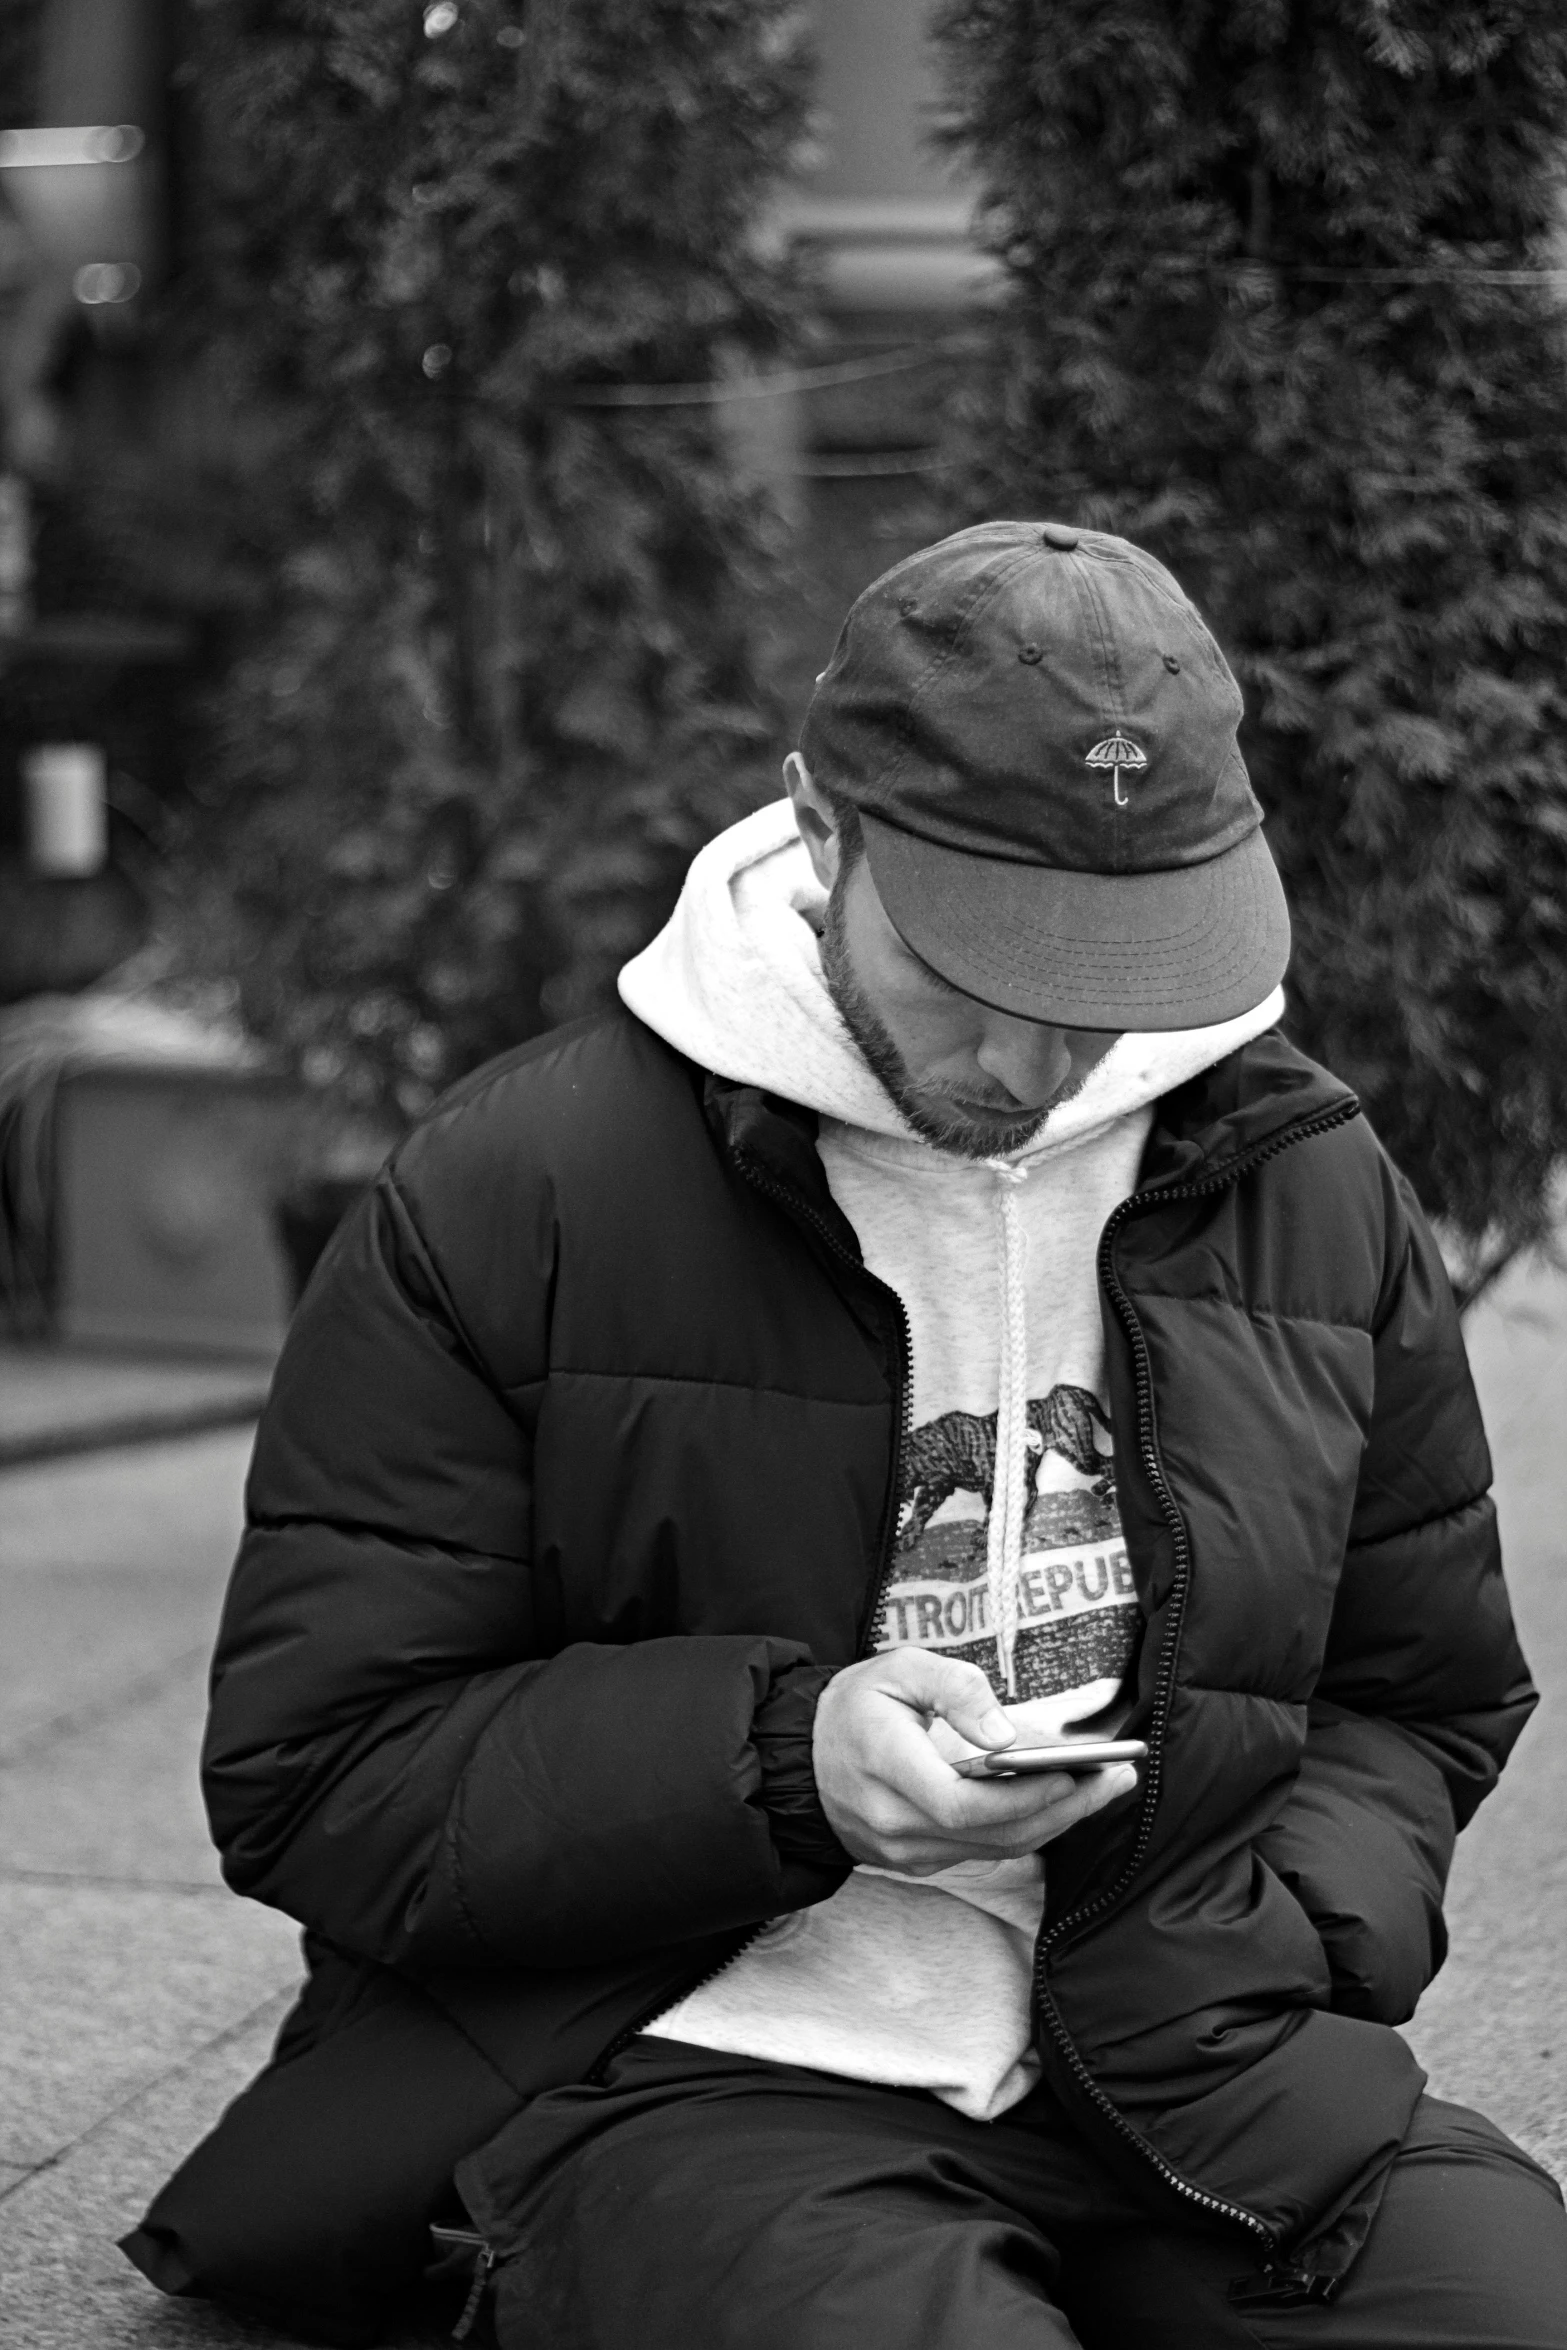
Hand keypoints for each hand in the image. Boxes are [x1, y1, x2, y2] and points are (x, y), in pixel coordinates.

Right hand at [812, 1649, 1138, 1875]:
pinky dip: (1028, 1829)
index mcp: (882, 1764)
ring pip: (995, 1849)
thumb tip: (1006, 1735)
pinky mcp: (915, 1862)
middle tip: (1118, 1777)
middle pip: (991, 1833)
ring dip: (1056, 1822)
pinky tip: (1063, 1802)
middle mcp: (890, 1821)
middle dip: (1063, 1808)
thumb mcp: (898, 1668)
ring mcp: (902, 1851)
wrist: (801, 1761)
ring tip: (1106, 1787)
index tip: (1072, 1771)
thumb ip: (953, 1687)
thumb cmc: (855, 1706)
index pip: (959, 1803)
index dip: (1022, 1797)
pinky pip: (982, 1851)